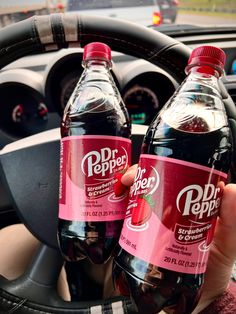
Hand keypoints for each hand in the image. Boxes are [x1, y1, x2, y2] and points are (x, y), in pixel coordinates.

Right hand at [121, 165, 235, 312]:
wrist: (190, 301)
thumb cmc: (211, 273)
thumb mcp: (226, 247)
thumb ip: (232, 224)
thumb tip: (230, 190)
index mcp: (185, 207)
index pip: (171, 177)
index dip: (157, 167)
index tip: (148, 169)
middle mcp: (165, 211)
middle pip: (147, 184)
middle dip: (134, 177)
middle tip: (127, 181)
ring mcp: (148, 224)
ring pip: (132, 198)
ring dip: (122, 190)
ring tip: (117, 191)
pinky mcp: (134, 238)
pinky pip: (122, 219)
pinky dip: (115, 210)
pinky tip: (111, 206)